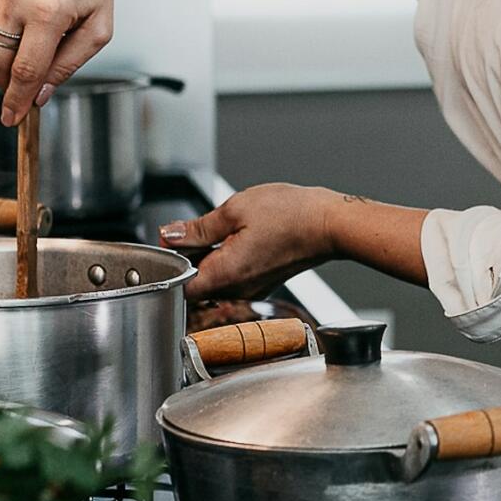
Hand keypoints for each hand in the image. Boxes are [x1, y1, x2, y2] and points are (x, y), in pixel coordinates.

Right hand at [0, 0, 153, 125]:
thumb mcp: (99, 26)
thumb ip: (69, 64)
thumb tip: (40, 94)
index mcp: (47, 12)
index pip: (24, 72)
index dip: (16, 101)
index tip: (11, 119)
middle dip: (6, 81)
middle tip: (19, 87)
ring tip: (25, 43)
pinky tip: (19, 8)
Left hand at [161, 184, 338, 300]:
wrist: (330, 223)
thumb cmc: (290, 215)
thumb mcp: (233, 210)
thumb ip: (197, 228)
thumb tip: (170, 235)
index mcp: (224, 274)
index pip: (179, 286)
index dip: (170, 264)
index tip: (173, 241)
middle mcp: (238, 290)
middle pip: (197, 284)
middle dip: (190, 258)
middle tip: (196, 228)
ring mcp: (253, 288)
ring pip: (216, 279)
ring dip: (210, 256)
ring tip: (222, 229)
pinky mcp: (264, 282)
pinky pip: (235, 276)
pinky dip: (229, 258)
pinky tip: (240, 236)